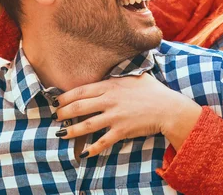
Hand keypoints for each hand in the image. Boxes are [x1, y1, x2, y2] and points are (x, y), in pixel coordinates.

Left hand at [54, 73, 202, 156]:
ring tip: (60, 134)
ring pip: (86, 125)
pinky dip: (91, 149)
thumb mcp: (136, 76)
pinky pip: (102, 141)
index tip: (56, 100)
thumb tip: (113, 70)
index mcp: (111, 85)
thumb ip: (120, 75)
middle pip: (79, 107)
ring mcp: (115, 116)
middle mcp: (110, 100)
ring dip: (70, 130)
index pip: (82, 90)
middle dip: (63, 112)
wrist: (168, 108)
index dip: (66, 96)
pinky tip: (83, 154)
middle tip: (54, 117)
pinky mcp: (122, 130)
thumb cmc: (153, 91)